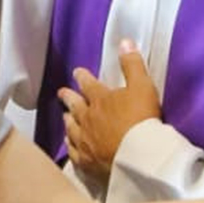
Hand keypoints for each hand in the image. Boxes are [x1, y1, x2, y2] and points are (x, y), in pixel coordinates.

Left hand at [59, 39, 160, 185]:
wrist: (138, 157)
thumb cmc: (142, 120)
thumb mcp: (142, 87)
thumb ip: (133, 65)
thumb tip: (125, 41)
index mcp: (101, 99)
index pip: (88, 84)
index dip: (82, 77)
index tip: (77, 72)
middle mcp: (87, 118)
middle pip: (74, 105)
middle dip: (68, 97)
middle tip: (61, 93)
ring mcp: (84, 140)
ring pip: (71, 128)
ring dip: (68, 120)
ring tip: (64, 117)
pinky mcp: (86, 161)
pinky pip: (74, 152)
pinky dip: (70, 146)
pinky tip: (68, 145)